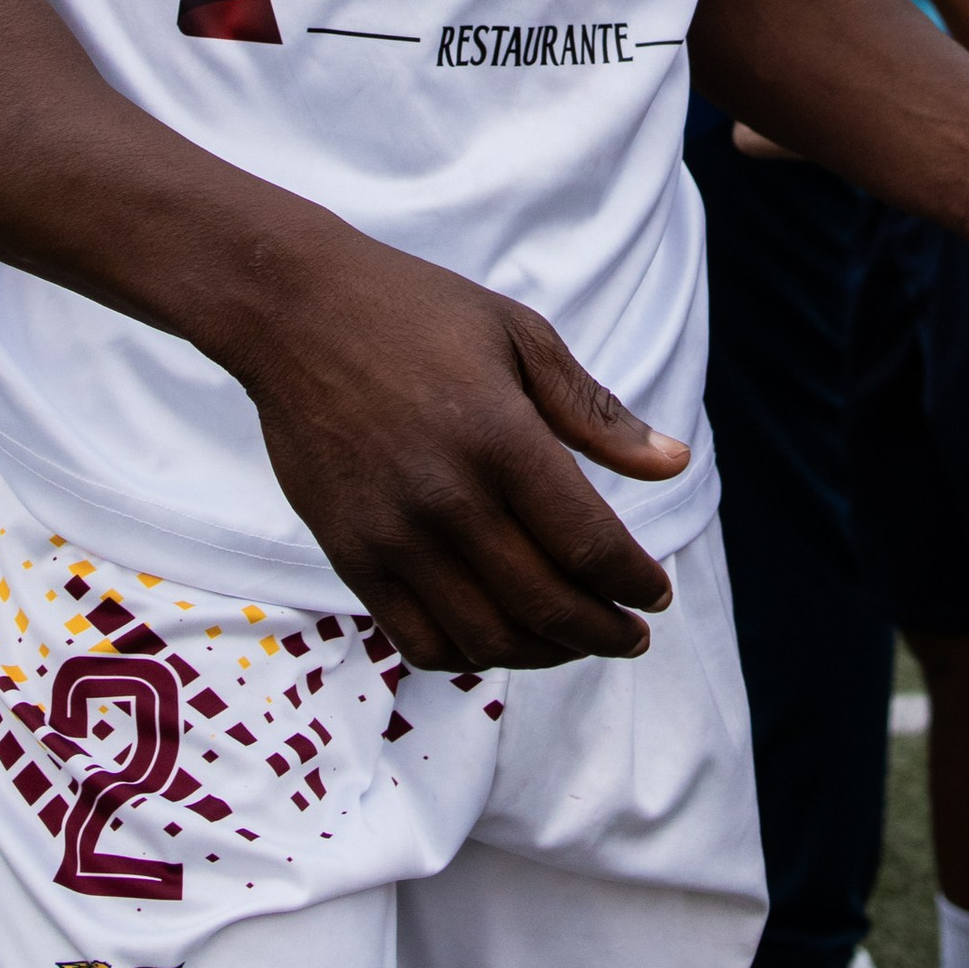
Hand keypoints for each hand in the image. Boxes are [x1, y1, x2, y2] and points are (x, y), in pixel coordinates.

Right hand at [229, 229, 688, 670]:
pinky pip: (418, 639)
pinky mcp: (349, 553)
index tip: (656, 595)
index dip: (635, 584)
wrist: (294, 311)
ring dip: (545, 655)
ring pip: (486, 638)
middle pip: (546, 605)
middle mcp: (447, 498)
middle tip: (632, 634)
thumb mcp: (519, 337)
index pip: (589, 546)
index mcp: (501, 438)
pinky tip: (498, 638)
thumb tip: (674, 464)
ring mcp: (393, 534)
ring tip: (572, 641)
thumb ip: (594, 412)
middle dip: (604, 633)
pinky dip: (469, 656)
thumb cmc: (415, 312)